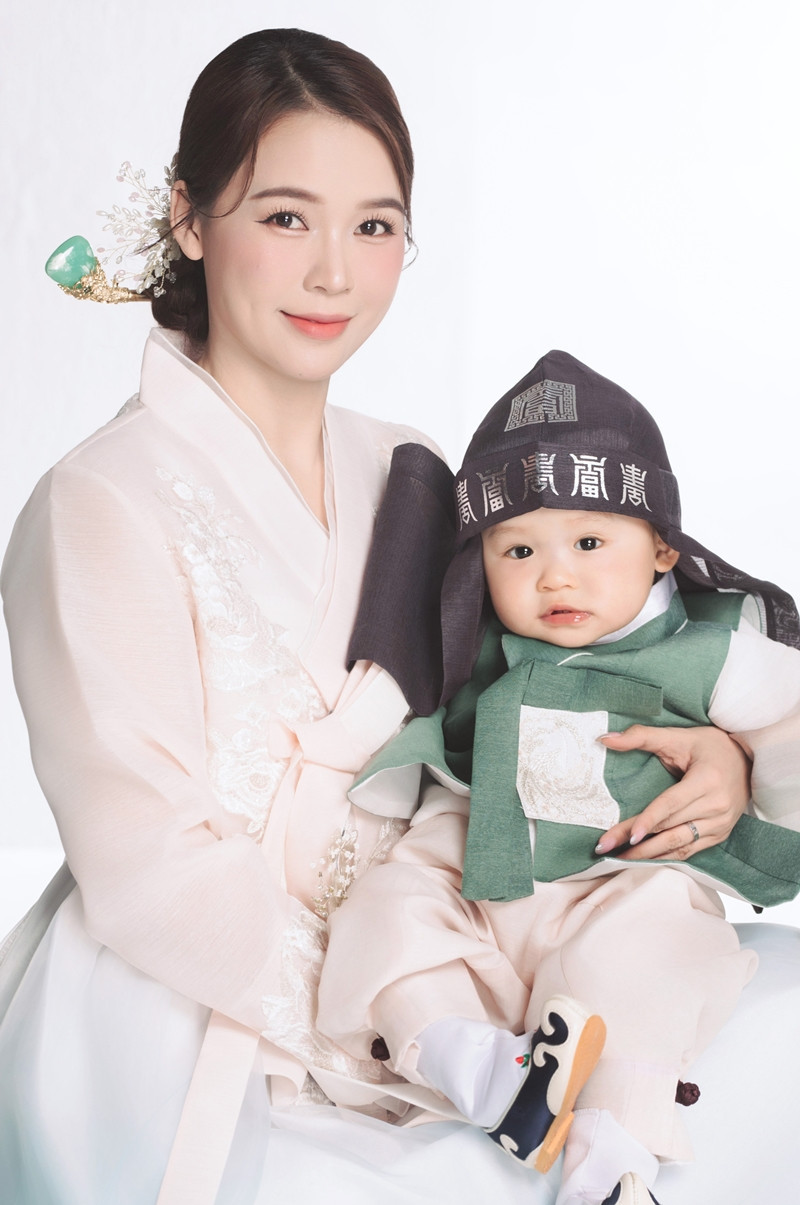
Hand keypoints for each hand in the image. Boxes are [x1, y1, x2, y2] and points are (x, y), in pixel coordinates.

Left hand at [593, 725, 750, 860]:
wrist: (747, 760)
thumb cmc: (709, 746)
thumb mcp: (677, 736)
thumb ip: (640, 736)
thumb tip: (605, 739)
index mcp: (707, 781)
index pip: (671, 805)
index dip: (648, 820)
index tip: (627, 836)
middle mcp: (716, 806)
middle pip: (669, 828)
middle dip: (635, 841)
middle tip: (605, 848)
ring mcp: (720, 824)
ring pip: (678, 845)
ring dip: (648, 855)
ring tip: (619, 859)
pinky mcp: (719, 834)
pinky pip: (689, 850)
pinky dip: (666, 857)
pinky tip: (644, 861)